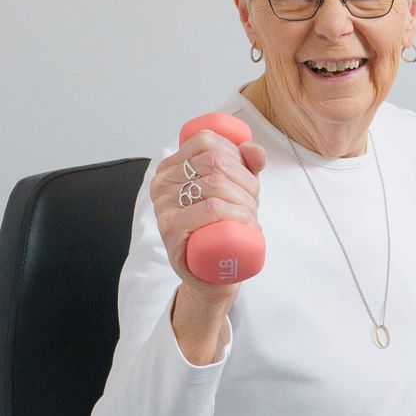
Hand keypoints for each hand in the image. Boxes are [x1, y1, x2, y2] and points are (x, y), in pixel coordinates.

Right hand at [150, 131, 267, 302]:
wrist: (210, 274)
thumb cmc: (219, 229)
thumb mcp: (235, 190)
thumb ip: (246, 164)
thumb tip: (252, 149)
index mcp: (171, 167)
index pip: (207, 141)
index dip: (236, 155)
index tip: (248, 179)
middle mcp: (161, 183)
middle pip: (216, 163)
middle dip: (246, 183)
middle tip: (254, 205)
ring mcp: (163, 206)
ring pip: (217, 186)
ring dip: (246, 201)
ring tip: (251, 219)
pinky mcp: (171, 229)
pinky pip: (211, 209)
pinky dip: (238, 215)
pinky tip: (248, 225)